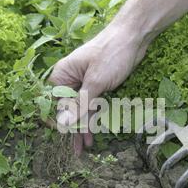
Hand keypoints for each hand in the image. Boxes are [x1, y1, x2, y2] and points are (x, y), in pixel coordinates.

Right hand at [48, 24, 147, 154]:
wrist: (134, 36)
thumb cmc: (111, 54)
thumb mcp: (95, 82)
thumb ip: (79, 105)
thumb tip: (62, 124)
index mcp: (62, 75)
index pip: (53, 103)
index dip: (57, 121)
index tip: (63, 137)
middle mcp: (70, 79)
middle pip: (67, 109)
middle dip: (72, 129)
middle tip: (77, 151)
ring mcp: (84, 82)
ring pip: (80, 109)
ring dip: (84, 127)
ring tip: (86, 147)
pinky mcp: (97, 84)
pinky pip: (91, 105)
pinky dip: (93, 118)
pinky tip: (94, 133)